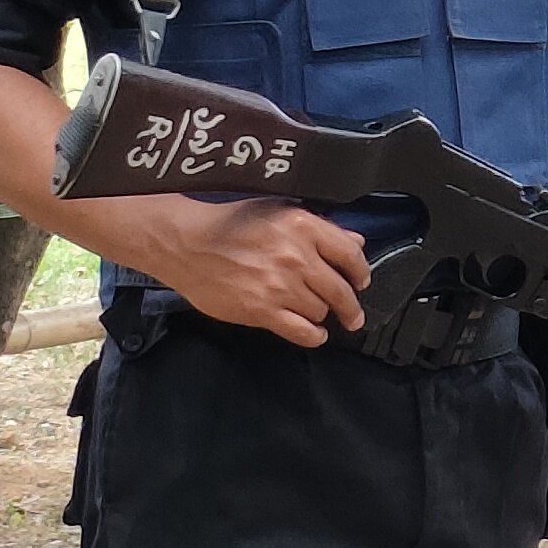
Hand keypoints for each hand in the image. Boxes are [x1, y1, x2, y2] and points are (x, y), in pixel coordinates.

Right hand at [132, 197, 374, 347]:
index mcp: (302, 226)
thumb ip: (318, 228)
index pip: (349, 254)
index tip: (361, 280)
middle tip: (353, 314)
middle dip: (351, 306)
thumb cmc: (227, 223)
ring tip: (316, 314)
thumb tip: (354, 241)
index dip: (360, 271)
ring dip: (321, 314)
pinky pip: (301, 331)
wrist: (186, 243)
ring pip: (320, 310)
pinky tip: (314, 334)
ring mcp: (280, 286)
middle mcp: (296, 257)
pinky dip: (313, 336)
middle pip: (340, 289)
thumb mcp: (276, 211)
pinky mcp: (262, 310)